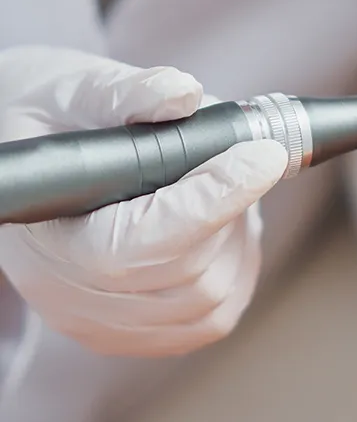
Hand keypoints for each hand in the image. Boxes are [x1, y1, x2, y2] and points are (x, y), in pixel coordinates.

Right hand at [0, 46, 286, 355]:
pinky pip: (206, 322)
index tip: (265, 154)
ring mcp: (98, 322)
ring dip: (240, 241)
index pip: (145, 241)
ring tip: (234, 185)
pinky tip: (229, 226)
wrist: (26, 156)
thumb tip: (184, 93)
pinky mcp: (127, 332)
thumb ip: (128, 92)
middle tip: (249, 157)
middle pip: (187, 275)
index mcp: (50, 233)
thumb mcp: (76, 89)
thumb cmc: (50, 119)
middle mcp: (67, 292)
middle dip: (233, 210)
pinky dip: (236, 272)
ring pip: (208, 303)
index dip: (215, 198)